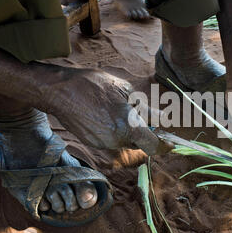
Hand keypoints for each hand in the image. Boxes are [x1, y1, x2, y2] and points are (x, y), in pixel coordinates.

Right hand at [44, 68, 171, 154]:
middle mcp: (116, 141)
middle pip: (140, 143)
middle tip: (147, 117)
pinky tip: (108, 114)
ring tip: (121, 109)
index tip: (171, 142)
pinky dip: (117, 130)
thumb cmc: (93, 85)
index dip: (165, 146)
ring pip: (126, 141)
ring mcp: (103, 144)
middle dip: (146, 132)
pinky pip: (113, 140)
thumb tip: (162, 118)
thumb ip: (146, 109)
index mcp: (127, 128)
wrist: (59, 91)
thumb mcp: (125, 90)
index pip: (154, 146)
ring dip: (130, 130)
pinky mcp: (93, 143)